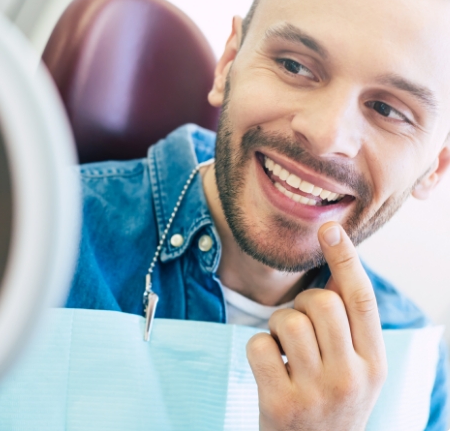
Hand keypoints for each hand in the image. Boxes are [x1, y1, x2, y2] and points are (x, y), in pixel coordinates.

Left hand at [246, 222, 386, 430]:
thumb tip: (335, 264)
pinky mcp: (280, 404)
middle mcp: (351, 378)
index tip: (330, 228)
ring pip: (287, 320)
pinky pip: (259, 344)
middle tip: (300, 323)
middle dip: (302, 302)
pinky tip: (270, 367)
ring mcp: (316, 394)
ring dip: (278, 326)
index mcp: (374, 364)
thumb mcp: (356, 368)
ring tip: (286, 350)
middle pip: (321, 303)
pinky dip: (259, 347)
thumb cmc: (331, 400)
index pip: (362, 300)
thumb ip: (350, 325)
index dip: (346, 259)